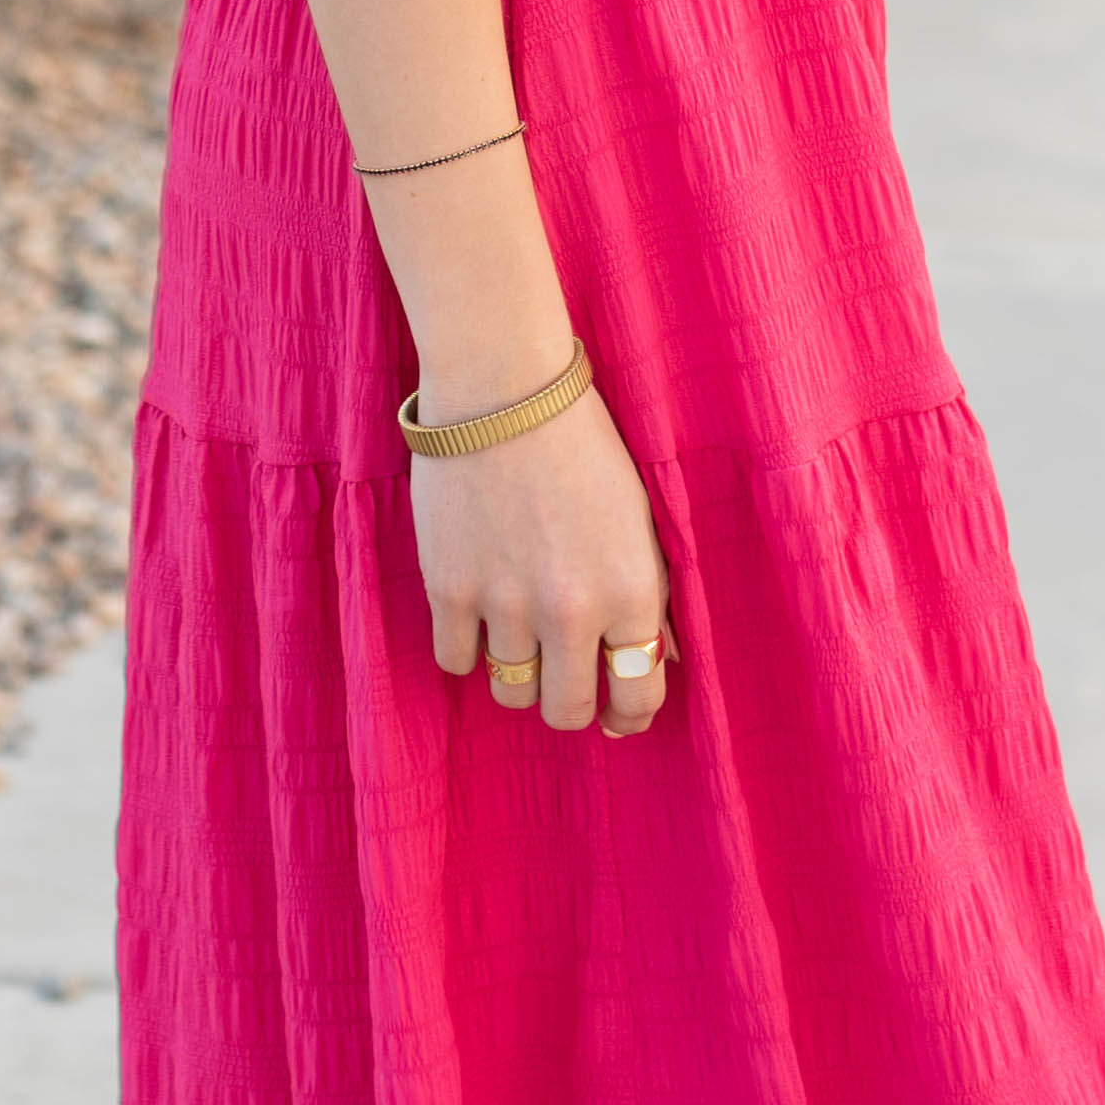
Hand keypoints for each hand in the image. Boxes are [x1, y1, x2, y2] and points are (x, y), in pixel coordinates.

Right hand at [413, 382, 670, 734]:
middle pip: (567, 711)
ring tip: (519, 640)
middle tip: (564, 683)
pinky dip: (467, 648)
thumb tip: (655, 660)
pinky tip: (478, 617)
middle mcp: (572, 609)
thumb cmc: (582, 444)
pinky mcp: (449, 588)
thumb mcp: (639, 519)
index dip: (629, 715)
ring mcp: (506, 603)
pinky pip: (456, 661)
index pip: (637, 694)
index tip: (617, 714)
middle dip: (570, 705)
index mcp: (632, 590)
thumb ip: (648, 595)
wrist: (503, 389)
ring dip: (518, 676)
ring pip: (510, 692)